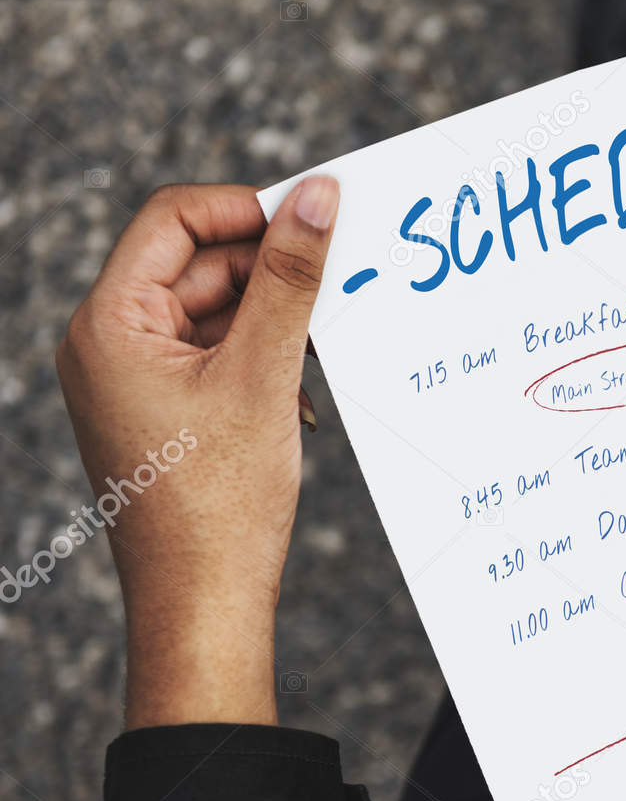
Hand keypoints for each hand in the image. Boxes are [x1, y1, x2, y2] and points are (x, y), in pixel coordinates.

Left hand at [56, 178, 339, 727]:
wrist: (204, 603)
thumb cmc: (221, 501)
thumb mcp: (264, 375)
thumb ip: (290, 281)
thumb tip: (319, 198)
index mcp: (109, 324)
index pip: (174, 221)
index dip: (247, 209)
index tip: (317, 219)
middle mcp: (109, 345)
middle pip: (196, 265)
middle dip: (269, 268)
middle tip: (342, 276)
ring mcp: (134, 381)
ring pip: (212, 312)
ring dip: (273, 317)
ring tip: (330, 339)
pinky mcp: (164, 413)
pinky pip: (216, 356)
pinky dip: (262, 356)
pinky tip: (306, 385)